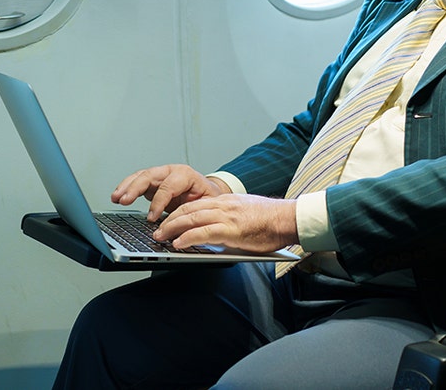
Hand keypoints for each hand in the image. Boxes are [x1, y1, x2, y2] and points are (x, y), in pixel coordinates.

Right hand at [111, 164, 227, 221]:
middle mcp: (171, 172)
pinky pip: (137, 182)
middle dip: (135, 188)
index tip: (151, 218)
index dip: (159, 202)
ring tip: (116, 198)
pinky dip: (126, 188)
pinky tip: (117, 196)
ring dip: (126, 186)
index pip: (169, 186)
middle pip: (150, 175)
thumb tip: (179, 230)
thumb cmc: (208, 199)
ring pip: (141, 176)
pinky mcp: (153, 182)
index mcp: (186, 175)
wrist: (209, 192)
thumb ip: (192, 215)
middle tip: (125, 201)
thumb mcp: (206, 206)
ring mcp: (161, 175)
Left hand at [154, 194, 297, 253]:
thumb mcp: (245, 214)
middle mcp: (223, 205)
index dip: (178, 212)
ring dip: (172, 228)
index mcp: (226, 201)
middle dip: (169, 220)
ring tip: (161, 237)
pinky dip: (187, 237)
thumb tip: (217, 232)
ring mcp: (226, 216)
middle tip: (157, 230)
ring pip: (191, 218)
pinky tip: (178, 244)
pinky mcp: (231, 230)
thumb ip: (229, 219)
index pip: (195, 204)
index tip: (168, 220)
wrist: (288, 218)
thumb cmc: (271, 221)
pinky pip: (203, 232)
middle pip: (188, 209)